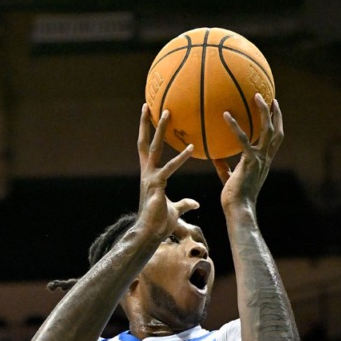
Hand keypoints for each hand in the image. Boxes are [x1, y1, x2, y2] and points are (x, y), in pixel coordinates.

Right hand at [136, 105, 198, 240]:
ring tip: (167, 113)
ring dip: (160, 130)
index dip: (147, 134)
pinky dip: (180, 158)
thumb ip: (185, 204)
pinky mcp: (156, 186)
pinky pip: (170, 168)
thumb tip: (196, 203)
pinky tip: (191, 148)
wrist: (150, 235)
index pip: (147, 150)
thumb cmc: (160, 224)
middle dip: (146, 124)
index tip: (148, 118)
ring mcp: (150, 178)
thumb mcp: (175, 211)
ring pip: (153, 148)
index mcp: (150, 176)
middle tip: (149, 105)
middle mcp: (147, 173)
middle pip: (145, 143)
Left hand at [213, 95, 283, 209]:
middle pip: (276, 133)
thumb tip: (214, 156)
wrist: (238, 210)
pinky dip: (235, 126)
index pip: (274, 142)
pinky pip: (243, 139)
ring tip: (257, 96)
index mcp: (263, 163)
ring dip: (264, 111)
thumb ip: (225, 167)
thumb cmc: (233, 199)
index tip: (274, 113)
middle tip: (272, 99)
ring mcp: (259, 160)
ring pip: (267, 130)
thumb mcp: (229, 179)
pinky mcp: (250, 162)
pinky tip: (226, 115)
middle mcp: (265, 160)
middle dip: (276, 115)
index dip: (276, 126)